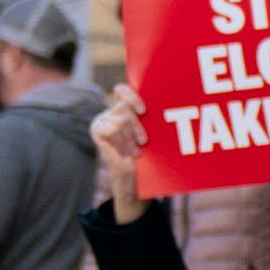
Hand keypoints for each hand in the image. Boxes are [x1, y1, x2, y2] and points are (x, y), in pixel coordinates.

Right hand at [92, 84, 147, 220]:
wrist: (136, 179)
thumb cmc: (148, 155)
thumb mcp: (151, 133)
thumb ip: (150, 118)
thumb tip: (172, 102)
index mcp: (124, 109)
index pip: (122, 90)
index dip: (132, 96)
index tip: (144, 111)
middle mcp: (111, 112)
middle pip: (125, 106)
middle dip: (137, 125)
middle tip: (142, 141)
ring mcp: (102, 120)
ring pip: (120, 119)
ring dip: (130, 137)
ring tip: (134, 149)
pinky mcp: (97, 130)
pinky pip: (111, 128)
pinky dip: (121, 141)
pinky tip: (125, 152)